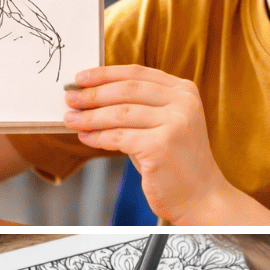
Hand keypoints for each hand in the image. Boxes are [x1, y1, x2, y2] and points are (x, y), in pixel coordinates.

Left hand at [63, 65, 237, 222]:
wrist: (200, 195)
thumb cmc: (174, 160)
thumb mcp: (162, 123)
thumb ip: (138, 106)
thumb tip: (91, 96)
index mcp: (184, 91)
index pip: (137, 73)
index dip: (105, 74)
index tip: (81, 78)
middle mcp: (183, 103)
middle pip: (127, 90)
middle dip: (93, 95)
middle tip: (70, 100)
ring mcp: (175, 124)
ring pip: (120, 113)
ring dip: (90, 117)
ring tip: (71, 120)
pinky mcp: (161, 146)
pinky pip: (119, 137)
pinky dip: (98, 137)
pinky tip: (85, 138)